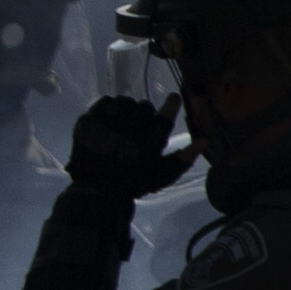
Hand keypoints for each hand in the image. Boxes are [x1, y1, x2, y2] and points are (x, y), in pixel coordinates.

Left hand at [63, 93, 194, 201]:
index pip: (162, 121)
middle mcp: (124, 138)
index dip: (171, 106)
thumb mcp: (161, 176)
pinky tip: (113, 115)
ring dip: (129, 107)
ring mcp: (103, 130)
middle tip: (144, 119)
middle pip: (143, 109)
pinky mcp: (86, 126)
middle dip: (147, 111)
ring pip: (123, 102)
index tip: (173, 98)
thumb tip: (204, 141)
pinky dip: (110, 106)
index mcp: (145, 150)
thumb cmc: (134, 183)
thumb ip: (182, 159)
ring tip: (127, 117)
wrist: (96, 191)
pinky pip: (104, 103)